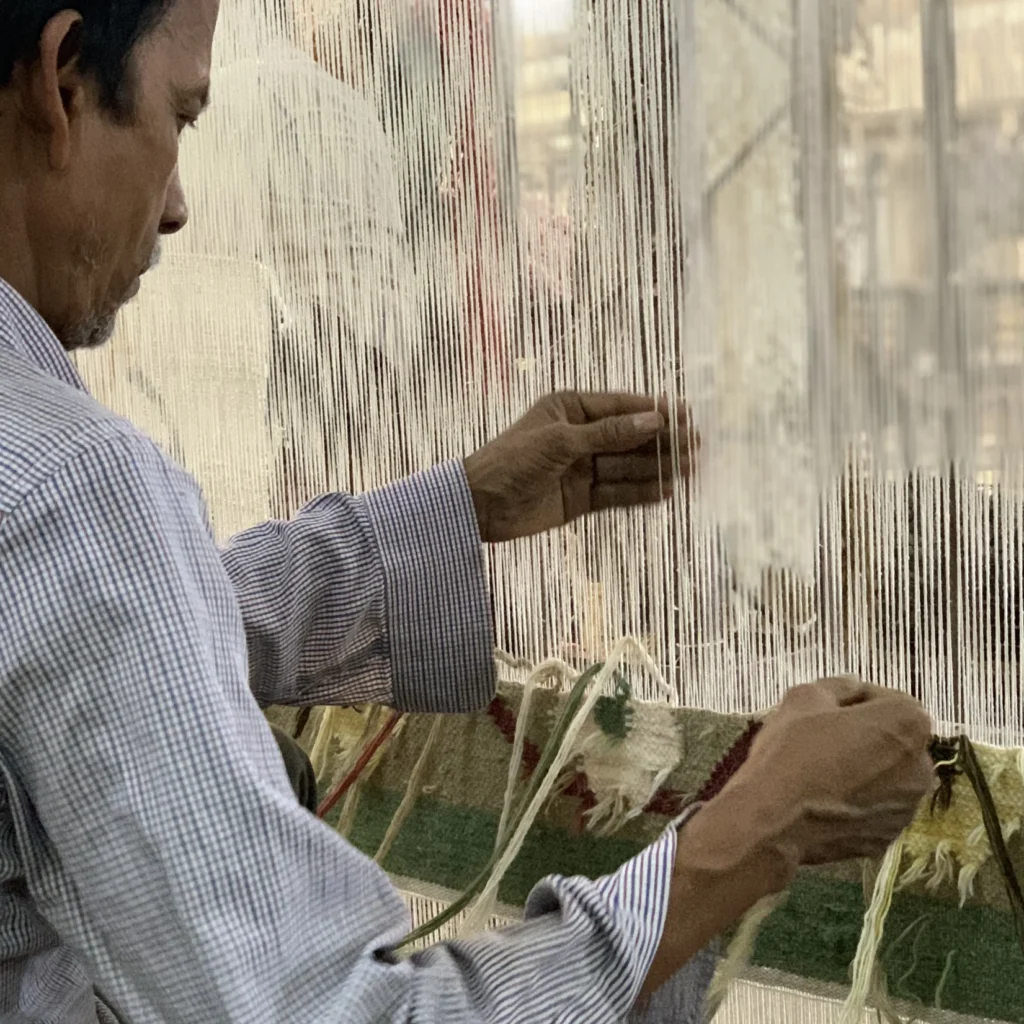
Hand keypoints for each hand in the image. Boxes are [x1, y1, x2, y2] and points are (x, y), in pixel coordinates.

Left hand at [462, 391, 697, 542]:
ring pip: (626, 467)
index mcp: (569, 409)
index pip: (620, 407)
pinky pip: (616, 493)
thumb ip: (609, 434)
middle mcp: (578, 436)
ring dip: (656, 468)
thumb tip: (653, 420)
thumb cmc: (511, 461)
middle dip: (661, 441)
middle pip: (628, 438)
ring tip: (689, 469)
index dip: (653, 412)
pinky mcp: (580, 499)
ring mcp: (580, 468)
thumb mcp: (560, 441)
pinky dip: (640, 493)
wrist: (478, 505)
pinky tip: (666, 492)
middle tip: (695, 445)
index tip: (685, 415)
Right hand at [729, 677, 934, 872]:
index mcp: (908, 724)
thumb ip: (837, 686)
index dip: (857, 699)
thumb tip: (852, 685)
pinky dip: (857, 800)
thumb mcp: (803, 698)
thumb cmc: (791, 752)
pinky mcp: (888, 838)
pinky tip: (824, 798)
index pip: (890, 700)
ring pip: (886, 776)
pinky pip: (875, 808)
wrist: (772, 821)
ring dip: (864, 768)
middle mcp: (921, 767)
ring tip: (822, 770)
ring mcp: (907, 808)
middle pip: (893, 740)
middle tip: (825, 737)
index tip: (829, 707)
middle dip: (866, 735)